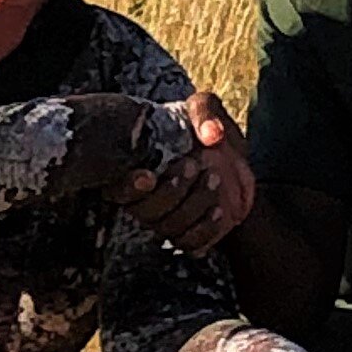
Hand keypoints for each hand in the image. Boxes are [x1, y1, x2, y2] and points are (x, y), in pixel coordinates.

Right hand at [115, 92, 256, 257]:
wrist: (234, 160)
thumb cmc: (207, 129)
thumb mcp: (206, 108)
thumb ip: (204, 112)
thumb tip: (211, 135)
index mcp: (136, 168)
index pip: (118, 188)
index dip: (129, 187)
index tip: (148, 175)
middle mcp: (144, 199)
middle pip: (145, 211)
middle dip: (171, 191)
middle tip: (195, 165)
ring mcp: (165, 220)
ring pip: (168, 227)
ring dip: (193, 206)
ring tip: (214, 180)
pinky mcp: (188, 234)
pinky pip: (189, 243)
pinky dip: (205, 230)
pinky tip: (219, 210)